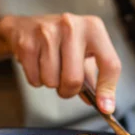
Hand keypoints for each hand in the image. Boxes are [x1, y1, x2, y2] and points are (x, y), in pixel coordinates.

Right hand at [0, 14, 121, 113]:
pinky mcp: (27, 43)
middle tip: (65, 84)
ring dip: (51, 83)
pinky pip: (35, 79)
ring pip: (52, 81)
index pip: (109, 64)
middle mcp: (71, 27)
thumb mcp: (83, 53)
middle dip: (69, 90)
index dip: (107, 90)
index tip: (105, 107)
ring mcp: (47, 33)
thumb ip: (93, 79)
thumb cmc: (60, 40)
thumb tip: (103, 104)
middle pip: (74, 79)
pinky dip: (36, 79)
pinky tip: (37, 64)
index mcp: (93, 28)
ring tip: (50, 67)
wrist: (25, 27)